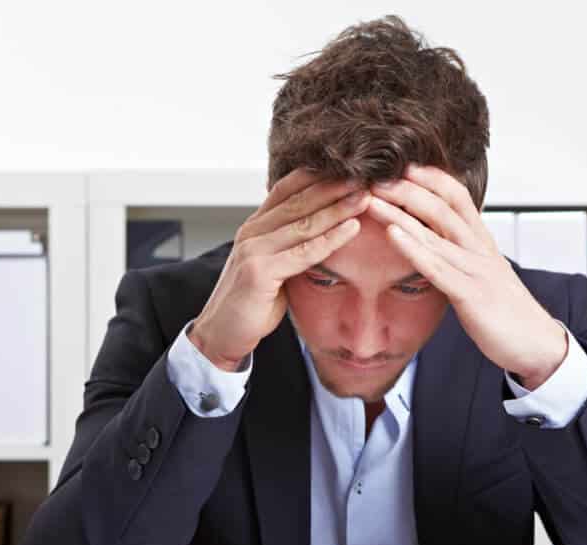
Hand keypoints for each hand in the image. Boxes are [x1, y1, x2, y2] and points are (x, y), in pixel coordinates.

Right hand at [190, 169, 370, 370]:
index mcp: (254, 227)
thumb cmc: (249, 304)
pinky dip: (331, 239)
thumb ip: (287, 247)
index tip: (349, 167)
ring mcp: (254, 250)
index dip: (317, 176)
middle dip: (334, 186)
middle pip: (298, 201)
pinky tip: (352, 228)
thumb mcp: (269, 266)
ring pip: (303, 223)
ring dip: (338, 207)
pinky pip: (303, 252)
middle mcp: (252, 232)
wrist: (220, 334)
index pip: (287, 190)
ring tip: (366, 196)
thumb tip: (318, 233)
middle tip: (366, 174)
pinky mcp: (259, 272)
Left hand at [366, 165, 566, 389]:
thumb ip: (462, 254)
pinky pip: (437, 266)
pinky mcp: (471, 294)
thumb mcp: (483, 273)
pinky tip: (392, 233)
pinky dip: (413, 247)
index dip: (430, 179)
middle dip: (407, 189)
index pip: (457, 196)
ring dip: (400, 213)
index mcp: (482, 241)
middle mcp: (479, 248)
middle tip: (376, 175)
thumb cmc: (506, 310)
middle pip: (442, 206)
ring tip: (372, 198)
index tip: (402, 166)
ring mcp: (476, 269)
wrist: (535, 343)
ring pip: (435, 231)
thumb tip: (436, 241)